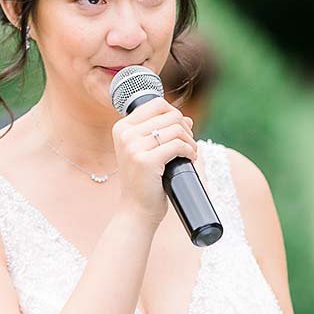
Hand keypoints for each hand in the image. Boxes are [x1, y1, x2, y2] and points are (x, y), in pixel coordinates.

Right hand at [111, 96, 195, 226]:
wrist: (136, 210)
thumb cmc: (144, 180)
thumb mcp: (149, 151)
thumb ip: (162, 132)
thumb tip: (187, 119)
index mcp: (122, 127)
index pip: (157, 104)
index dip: (176, 114)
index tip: (181, 131)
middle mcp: (125, 134)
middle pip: (171, 115)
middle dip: (186, 129)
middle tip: (189, 145)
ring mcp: (134, 147)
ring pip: (177, 130)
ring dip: (191, 141)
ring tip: (191, 153)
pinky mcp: (146, 161)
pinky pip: (178, 146)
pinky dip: (190, 151)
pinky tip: (190, 159)